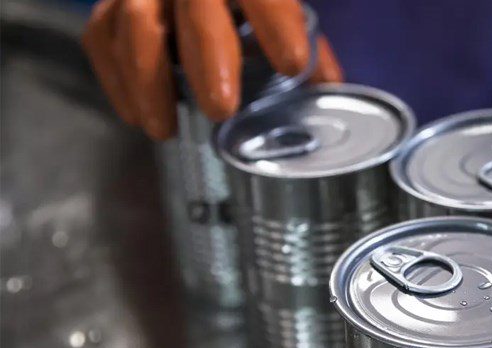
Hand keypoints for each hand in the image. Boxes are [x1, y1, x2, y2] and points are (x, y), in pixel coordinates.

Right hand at [82, 0, 342, 139]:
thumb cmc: (250, 2)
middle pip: (195, 5)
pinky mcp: (114, 2)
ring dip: (146, 80)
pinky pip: (102, 35)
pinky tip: (138, 114)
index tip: (293, 65)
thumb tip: (327, 91)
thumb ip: (309, 44)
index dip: (276, 22)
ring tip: (165, 129)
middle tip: (220, 110)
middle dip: (206, 58)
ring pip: (134, 22)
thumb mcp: (280, 10)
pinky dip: (116, 78)